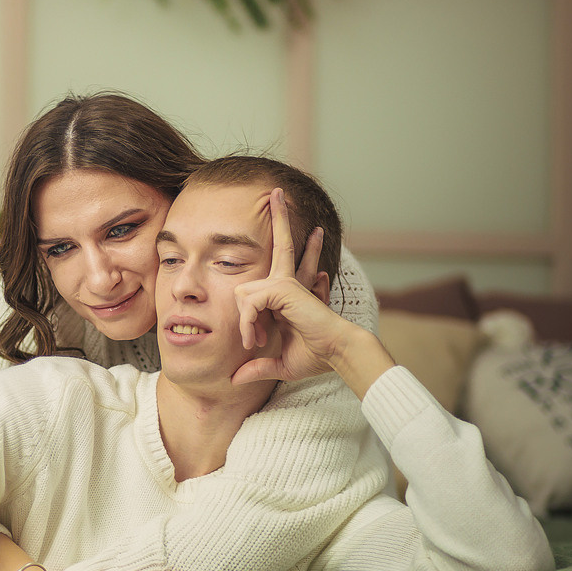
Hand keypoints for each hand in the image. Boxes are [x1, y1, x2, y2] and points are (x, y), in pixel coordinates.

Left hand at [231, 189, 360, 384]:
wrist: (335, 354)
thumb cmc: (315, 356)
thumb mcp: (278, 363)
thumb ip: (258, 366)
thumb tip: (236, 380)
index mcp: (286, 295)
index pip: (270, 275)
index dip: (250, 315)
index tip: (253, 343)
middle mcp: (287, 283)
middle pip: (280, 243)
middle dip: (280, 218)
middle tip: (276, 191)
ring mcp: (286, 283)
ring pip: (244, 291)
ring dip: (245, 323)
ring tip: (254, 342)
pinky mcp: (283, 288)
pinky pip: (249, 302)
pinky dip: (247, 323)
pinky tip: (255, 338)